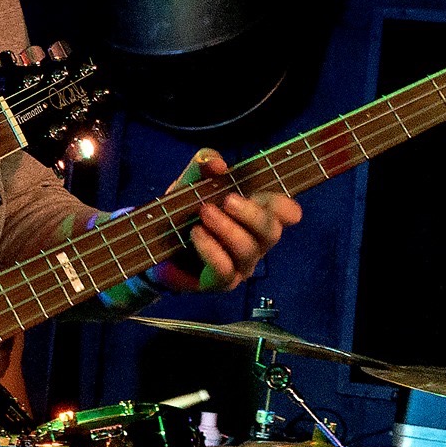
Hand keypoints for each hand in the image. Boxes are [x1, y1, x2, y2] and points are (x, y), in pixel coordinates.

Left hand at [149, 149, 300, 293]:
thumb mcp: (192, 180)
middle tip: (227, 200)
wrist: (158, 241)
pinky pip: (225, 270)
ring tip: (204, 213)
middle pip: (272, 232)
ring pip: (248, 250)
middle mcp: (255, 241)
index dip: (285, 206)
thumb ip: (204, 164)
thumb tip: (218, 164)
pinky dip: (210, 249)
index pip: (287, 213)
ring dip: (226, 229)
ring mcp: (241, 263)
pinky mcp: (221, 281)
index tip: (267, 196)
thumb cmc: (186, 209)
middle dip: (252, 215)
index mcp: (257, 213)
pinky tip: (196, 234)